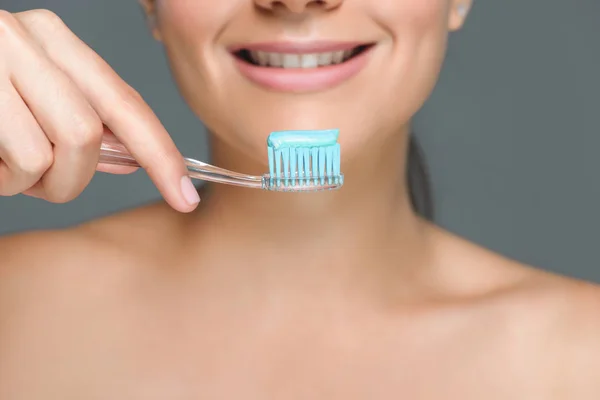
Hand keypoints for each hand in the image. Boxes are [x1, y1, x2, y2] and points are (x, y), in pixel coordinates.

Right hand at [0, 9, 199, 210]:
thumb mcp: (36, 98)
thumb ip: (83, 122)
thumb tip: (132, 160)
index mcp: (54, 40)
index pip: (127, 104)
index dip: (162, 156)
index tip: (185, 196)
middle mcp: (24, 39)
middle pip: (87, 134)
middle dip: (74, 178)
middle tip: (48, 183)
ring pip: (48, 153)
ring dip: (31, 182)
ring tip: (4, 167)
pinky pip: (13, 160)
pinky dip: (2, 180)